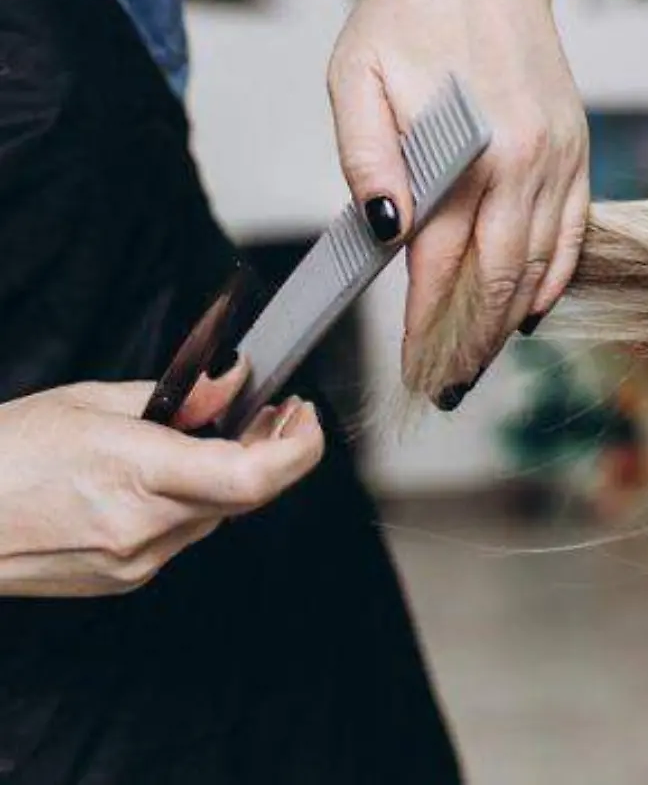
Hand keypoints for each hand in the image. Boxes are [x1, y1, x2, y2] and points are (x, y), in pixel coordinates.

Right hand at [0, 369, 324, 596]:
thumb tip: (235, 382)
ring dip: (227, 476)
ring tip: (212, 435)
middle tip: (272, 413)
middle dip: (269, 450)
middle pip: (247, 494)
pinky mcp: (124, 579)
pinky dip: (188, 502)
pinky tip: (162, 477)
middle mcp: (143, 526)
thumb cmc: (4, 455)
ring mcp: (135, 561)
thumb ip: (179, 398)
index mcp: (136, 473)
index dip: (298, 447)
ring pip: (216, 514)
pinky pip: (180, 535)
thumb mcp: (93, 402)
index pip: (254, 475)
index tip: (303, 416)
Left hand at [328, 0, 587, 406]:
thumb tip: (384, 228)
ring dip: (511, 320)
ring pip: (542, 265)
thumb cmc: (410, 14)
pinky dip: (555, 277)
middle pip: (501, 280)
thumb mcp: (356, 76)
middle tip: (448, 387)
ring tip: (481, 359)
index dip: (427, 325)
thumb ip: (367, 157)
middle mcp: (526, 164)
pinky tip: (530, 308)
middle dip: (472, 341)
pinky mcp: (576, 148)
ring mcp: (560, 158)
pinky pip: (575, 232)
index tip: (414, 368)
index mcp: (470, 152)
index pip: (444, 264)